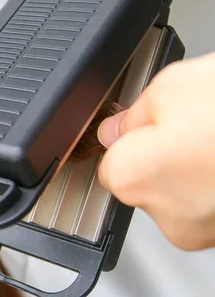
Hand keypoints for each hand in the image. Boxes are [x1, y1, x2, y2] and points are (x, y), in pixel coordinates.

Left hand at [97, 53, 214, 250]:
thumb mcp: (170, 86)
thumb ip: (132, 114)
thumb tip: (118, 127)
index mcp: (133, 177)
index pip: (109, 163)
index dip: (128, 139)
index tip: (145, 124)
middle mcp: (168, 214)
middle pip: (145, 181)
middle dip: (160, 152)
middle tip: (191, 123)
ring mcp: (207, 227)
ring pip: (180, 192)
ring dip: (191, 167)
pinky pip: (209, 200)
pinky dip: (214, 180)